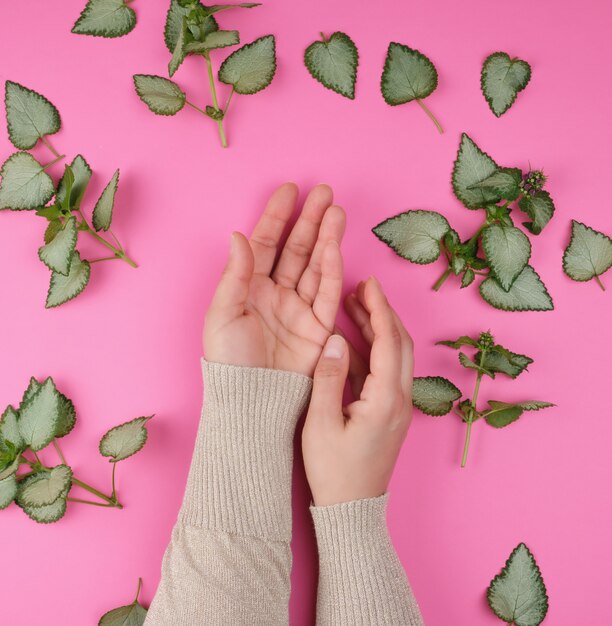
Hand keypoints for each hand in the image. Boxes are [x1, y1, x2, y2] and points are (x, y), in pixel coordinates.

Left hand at [204, 183, 344, 376]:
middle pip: (296, 249)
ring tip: (337, 212)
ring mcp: (299, 309)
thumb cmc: (229, 361)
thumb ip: (235, 274)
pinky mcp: (319, 327)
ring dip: (326, 239)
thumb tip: (237, 235)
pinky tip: (335, 247)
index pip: (266, 243)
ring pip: (316, 266)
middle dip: (310, 220)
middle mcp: (276, 294)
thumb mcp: (222, 314)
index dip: (277, 216)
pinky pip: (327, 293)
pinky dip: (332, 270)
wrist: (251, 401)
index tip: (290, 190)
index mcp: (249, 287)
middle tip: (325, 192)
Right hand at [302, 277, 413, 506]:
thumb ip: (327, 377)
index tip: (369, 284)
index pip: (388, 342)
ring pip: (393, 356)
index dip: (379, 309)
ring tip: (354, 305)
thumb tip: (333, 338)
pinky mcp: (389, 412)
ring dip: (377, 329)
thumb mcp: (321, 423)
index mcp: (386, 400)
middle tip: (364, 288)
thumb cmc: (334, 472)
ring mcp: (397, 406)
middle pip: (399, 343)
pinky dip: (370, 351)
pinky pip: (384, 372)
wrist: (351, 510)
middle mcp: (400, 400)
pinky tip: (349, 340)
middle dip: (383, 312)